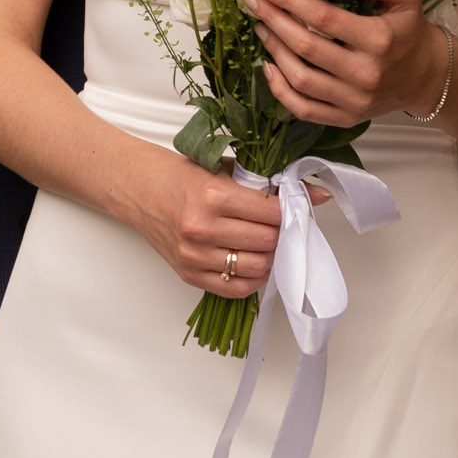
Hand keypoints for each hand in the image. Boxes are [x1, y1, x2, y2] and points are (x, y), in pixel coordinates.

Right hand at [116, 147, 284, 297]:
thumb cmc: (181, 177)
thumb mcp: (223, 169)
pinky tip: (252, 260)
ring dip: (269, 255)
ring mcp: (195, 256)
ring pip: (257, 267)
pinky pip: (236, 289)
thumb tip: (317, 194)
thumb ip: (266, 182)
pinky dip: (253, 277)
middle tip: (279, 222)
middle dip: (280, 231)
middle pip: (267, 241)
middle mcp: (203, 229)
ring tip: (265, 241)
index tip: (294, 205)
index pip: (271, 212)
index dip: (289, 209)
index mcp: (212, 196)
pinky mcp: (189, 275)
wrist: (140, 190)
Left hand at [243, 0, 446, 127]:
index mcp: (378, 40)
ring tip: (261, 26)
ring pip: (300, 78)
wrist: (426, 77)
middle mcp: (364, 74)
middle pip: (305, 47)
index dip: (288, 1)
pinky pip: (304, 109)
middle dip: (272, 20)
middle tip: (252, 1)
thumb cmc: (409, 31)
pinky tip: (268, 66)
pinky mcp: (346, 118)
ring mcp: (354, 101)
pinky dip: (280, 90)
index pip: (323, 18)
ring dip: (273, 50)